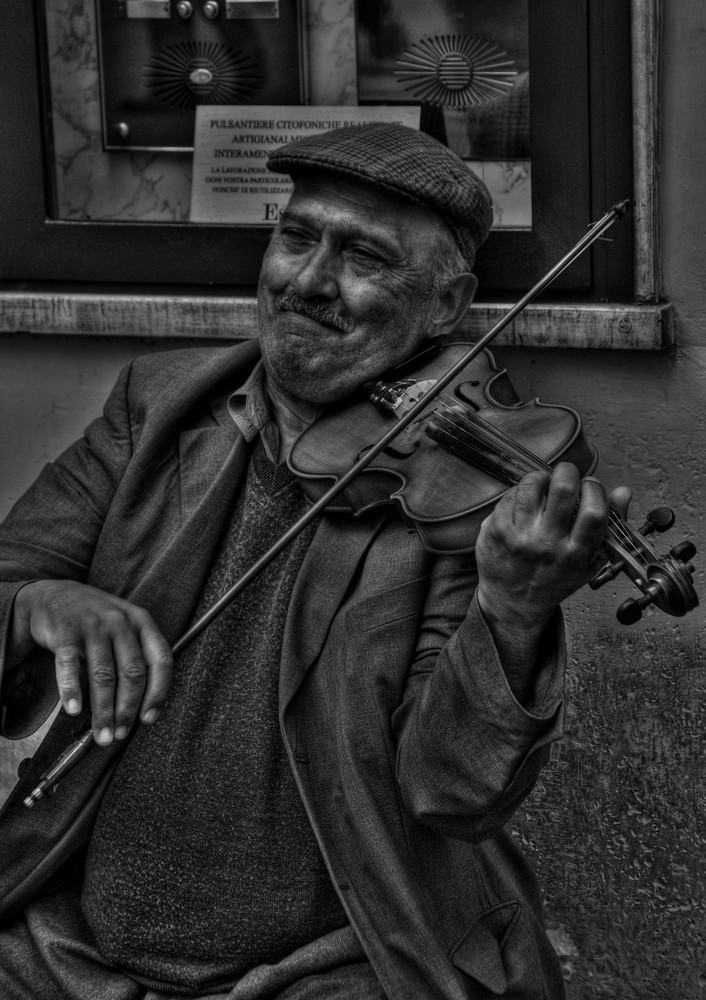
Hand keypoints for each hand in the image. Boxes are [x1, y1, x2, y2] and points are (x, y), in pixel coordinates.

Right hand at [9, 580, 172, 745]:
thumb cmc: (97, 622)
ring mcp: (93, 624)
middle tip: (119, 735)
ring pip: (103, 674)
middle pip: (131, 673)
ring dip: (103, 710)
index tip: (149, 719)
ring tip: (101, 735)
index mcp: (142, 623)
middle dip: (127, 710)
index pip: (161, 660)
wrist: (55, 596)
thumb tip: (143, 709)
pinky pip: (70, 664)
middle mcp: (121, 622)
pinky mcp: (65, 630)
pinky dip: (71, 690)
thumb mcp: (125, 630)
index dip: (159, 693)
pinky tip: (74, 710)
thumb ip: (136, 659)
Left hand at [474, 463, 621, 699]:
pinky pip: (510, 496)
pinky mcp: (496, 531)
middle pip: (562, 490)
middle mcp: (548, 545)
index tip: (590, 486)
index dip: (595, 489)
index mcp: (576, 553)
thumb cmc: (556, 578)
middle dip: (568, 471)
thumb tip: (623, 492)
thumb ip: (609, 526)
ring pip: (531, 486)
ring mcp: (519, 537)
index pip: (594, 511)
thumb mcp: (590, 561)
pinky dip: (520, 491)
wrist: (514, 603)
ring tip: (543, 484)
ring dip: (540, 477)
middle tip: (566, 474)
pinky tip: (525, 501)